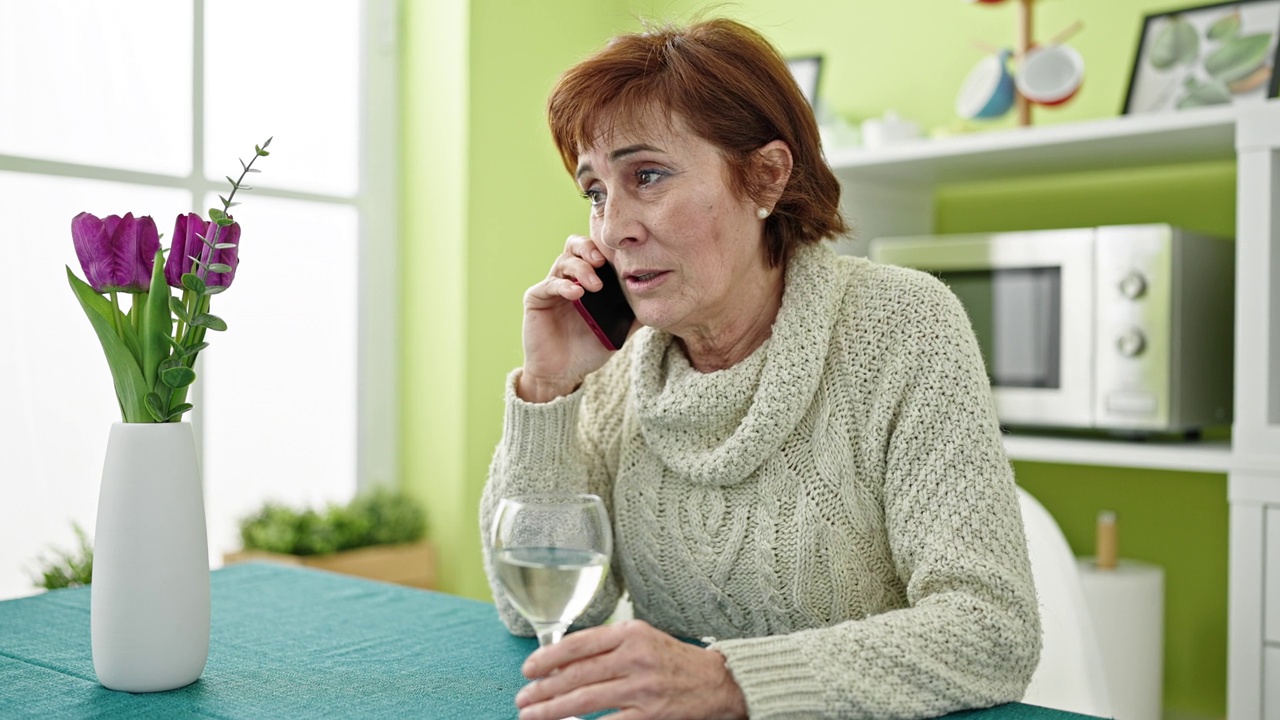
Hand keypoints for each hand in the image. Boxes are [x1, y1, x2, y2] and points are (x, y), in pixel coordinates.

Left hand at [515, 620, 747, 719]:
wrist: (718, 682)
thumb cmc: (674, 660)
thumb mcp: (643, 639)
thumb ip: (608, 646)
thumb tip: (563, 661)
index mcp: (630, 634)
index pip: (579, 643)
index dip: (548, 657)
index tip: (528, 669)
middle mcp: (635, 658)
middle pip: (577, 674)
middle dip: (543, 689)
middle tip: (522, 699)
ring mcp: (642, 688)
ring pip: (585, 699)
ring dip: (552, 710)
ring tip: (531, 716)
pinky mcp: (650, 715)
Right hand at [518, 235, 618, 402]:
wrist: (563, 374)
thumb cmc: (588, 350)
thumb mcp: (617, 330)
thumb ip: (634, 314)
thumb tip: (658, 300)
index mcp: (588, 280)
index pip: (595, 252)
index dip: (606, 249)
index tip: (622, 257)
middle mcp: (569, 278)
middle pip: (575, 246)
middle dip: (590, 249)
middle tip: (603, 262)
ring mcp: (551, 286)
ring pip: (564, 260)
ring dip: (582, 268)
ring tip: (596, 285)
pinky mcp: (536, 298)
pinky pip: (550, 284)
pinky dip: (564, 285)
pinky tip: (577, 293)